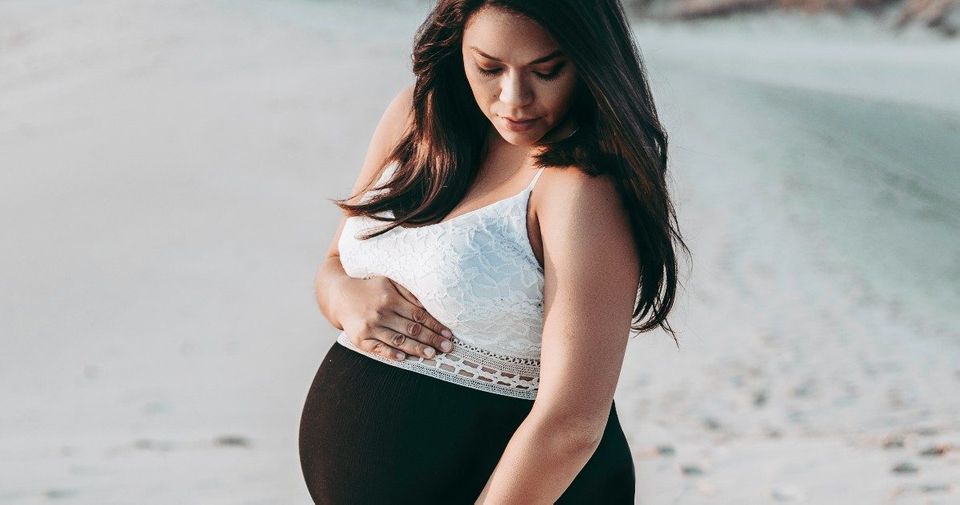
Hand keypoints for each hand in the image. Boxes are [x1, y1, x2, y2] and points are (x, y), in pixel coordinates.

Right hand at [334, 275, 454, 360]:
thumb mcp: (389, 282)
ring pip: (397, 340)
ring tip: (432, 355)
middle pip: (411, 329)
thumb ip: (408, 292)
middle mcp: (380, 313)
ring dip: (416, 349)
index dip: (435, 325)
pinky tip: (404, 358)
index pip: (418, 314)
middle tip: (447, 348)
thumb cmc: (371, 289)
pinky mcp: (360, 339)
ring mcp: (370, 327)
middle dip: (431, 339)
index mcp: (390, 298)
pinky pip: (378, 349)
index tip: (448, 334)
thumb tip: (429, 304)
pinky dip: (391, 354)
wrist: (340, 295)